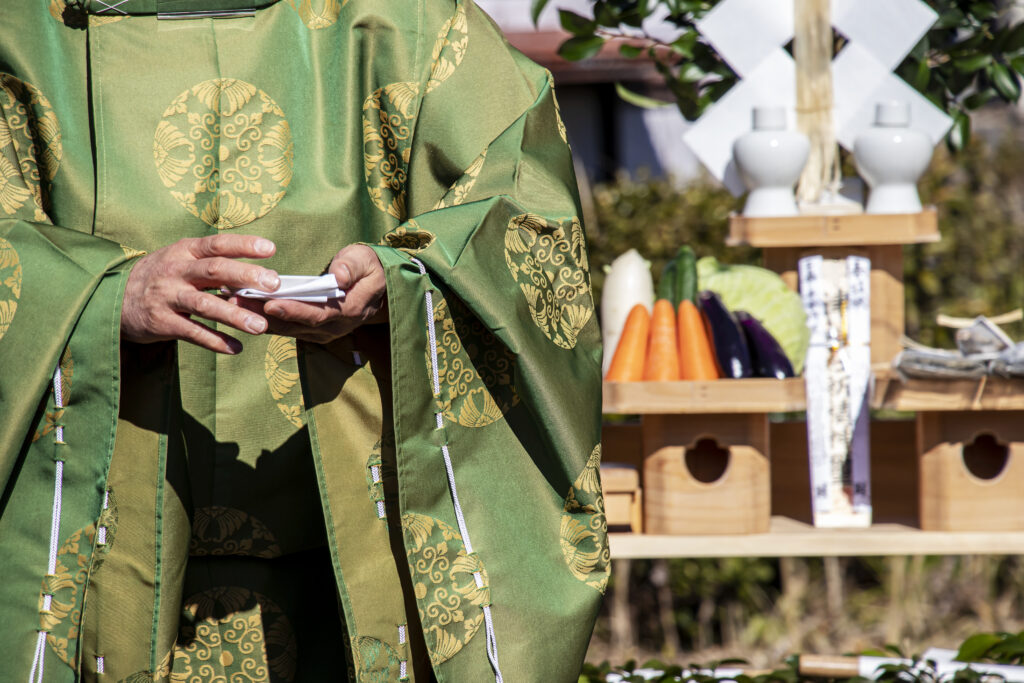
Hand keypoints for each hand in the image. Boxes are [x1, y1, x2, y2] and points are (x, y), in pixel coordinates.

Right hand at [121, 234, 279, 353]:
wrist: (114, 299)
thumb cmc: (163, 276)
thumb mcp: (181, 260)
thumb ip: (214, 264)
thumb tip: (260, 273)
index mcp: (184, 251)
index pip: (217, 244)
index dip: (244, 245)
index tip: (271, 249)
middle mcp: (176, 271)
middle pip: (214, 270)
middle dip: (245, 276)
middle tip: (273, 284)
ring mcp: (168, 297)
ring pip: (205, 304)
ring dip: (234, 316)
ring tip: (260, 326)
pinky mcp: (162, 322)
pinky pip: (192, 332)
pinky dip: (215, 341)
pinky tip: (236, 348)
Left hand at [238, 244, 386, 343]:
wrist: (375, 287)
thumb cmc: (367, 268)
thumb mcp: (365, 260)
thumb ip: (352, 267)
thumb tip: (339, 276)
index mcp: (350, 310)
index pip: (319, 314)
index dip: (294, 310)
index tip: (271, 303)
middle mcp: (335, 327)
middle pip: (297, 324)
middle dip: (266, 314)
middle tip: (239, 301)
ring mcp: (323, 332)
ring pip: (288, 329)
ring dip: (260, 317)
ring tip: (234, 302)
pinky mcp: (312, 331)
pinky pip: (287, 328)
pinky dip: (266, 319)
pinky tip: (244, 308)